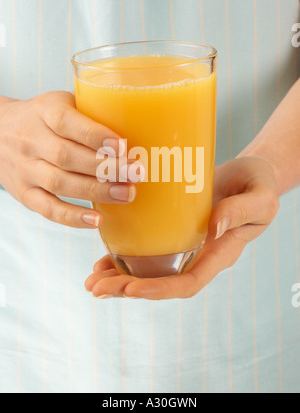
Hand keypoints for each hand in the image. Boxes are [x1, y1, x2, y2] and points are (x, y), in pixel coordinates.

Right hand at [0, 92, 137, 227]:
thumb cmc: (43, 118)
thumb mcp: (62, 103)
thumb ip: (90, 113)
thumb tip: (139, 127)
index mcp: (44, 111)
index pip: (66, 122)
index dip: (95, 135)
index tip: (123, 146)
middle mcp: (31, 140)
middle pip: (67, 156)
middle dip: (105, 168)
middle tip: (136, 174)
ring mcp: (25, 169)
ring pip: (60, 183)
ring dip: (96, 191)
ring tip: (126, 194)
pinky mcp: (24, 193)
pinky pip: (47, 208)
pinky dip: (72, 217)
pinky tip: (96, 219)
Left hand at [85, 157, 279, 299]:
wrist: (249, 176)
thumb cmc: (257, 184)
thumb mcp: (259, 196)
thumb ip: (241, 211)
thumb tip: (212, 229)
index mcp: (220, 253)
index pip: (188, 282)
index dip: (159, 289)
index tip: (130, 289)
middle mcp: (199, 255)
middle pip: (161, 282)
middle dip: (127, 289)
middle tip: (95, 288)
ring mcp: (184, 246)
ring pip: (149, 270)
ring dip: (119, 278)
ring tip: (91, 282)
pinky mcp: (172, 231)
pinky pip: (146, 250)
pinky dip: (122, 257)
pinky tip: (101, 259)